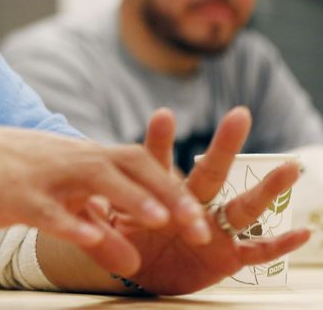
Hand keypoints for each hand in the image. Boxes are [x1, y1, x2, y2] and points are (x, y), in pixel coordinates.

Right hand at [0, 125, 206, 250]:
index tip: (204, 220)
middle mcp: (70, 160)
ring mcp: (44, 174)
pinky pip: (47, 207)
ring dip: (130, 197)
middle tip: (198, 226)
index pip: (139, 165)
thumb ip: (96, 227)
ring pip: (93, 177)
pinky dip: (70, 222)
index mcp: (83, 159)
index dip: (174, 189)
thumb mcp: (59, 203)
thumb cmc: (9, 178)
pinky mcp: (15, 193)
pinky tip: (88, 238)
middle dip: (167, 193)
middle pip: (128, 166)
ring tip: (160, 220)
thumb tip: (133, 257)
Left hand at [93, 107, 308, 294]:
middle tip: (239, 114)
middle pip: (210, 172)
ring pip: (242, 207)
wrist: (137, 271)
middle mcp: (192, 203)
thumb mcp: (105, 222)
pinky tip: (303, 233)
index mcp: (159, 190)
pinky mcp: (227, 256)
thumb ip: (98, 215)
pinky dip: (279, 244)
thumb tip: (85, 203)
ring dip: (267, 189)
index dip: (160, 143)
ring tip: (290, 167)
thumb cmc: (123, 235)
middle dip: (224, 146)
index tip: (161, 115)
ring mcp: (213, 228)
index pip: (156, 164)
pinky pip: (256, 252)